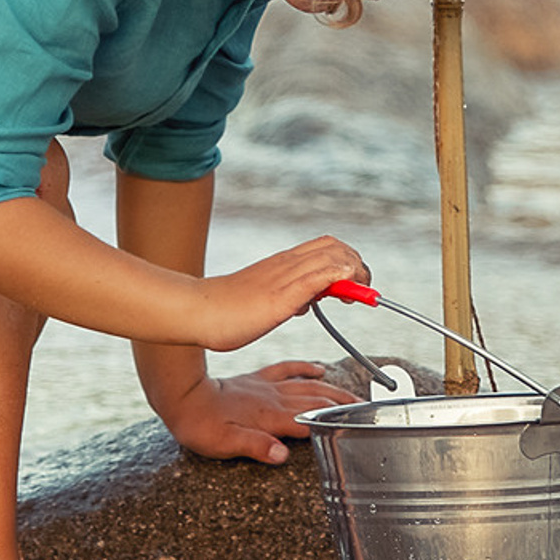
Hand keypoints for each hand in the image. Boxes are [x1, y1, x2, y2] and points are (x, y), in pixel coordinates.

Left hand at [162, 360, 358, 466]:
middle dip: (342, 404)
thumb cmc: (202, 425)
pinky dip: (305, 367)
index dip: (334, 420)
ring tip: (352, 394)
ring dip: (331, 388)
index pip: (310, 418)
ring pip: (307, 384)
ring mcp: (267, 386)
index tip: (357, 423)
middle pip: (316, 400)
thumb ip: (255, 447)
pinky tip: (318, 367)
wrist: (184, 396)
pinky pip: (287, 368)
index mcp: (269, 416)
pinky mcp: (258, 378)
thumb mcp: (225, 444)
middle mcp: (273, 398)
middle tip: (365, 408)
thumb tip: (282, 455)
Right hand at [192, 237, 370, 353]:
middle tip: (362, 291)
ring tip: (359, 294)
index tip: (355, 285)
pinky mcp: (279, 296)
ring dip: (354, 271)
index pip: (326, 247)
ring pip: (330, 257)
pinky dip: (337, 276)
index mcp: (283, 264)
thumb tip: (306, 302)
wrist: (197, 312)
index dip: (348, 260)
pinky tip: (347, 285)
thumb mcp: (267, 302)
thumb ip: (288, 298)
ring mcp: (283, 278)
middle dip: (357, 265)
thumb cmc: (226, 310)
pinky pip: (314, 277)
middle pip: (335, 247)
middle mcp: (286, 264)